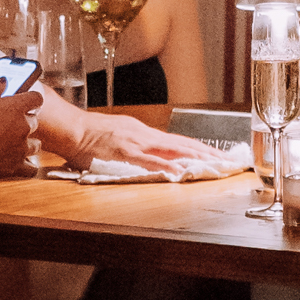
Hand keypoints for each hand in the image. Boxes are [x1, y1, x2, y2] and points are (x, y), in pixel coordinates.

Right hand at [0, 78, 39, 185]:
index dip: (30, 99)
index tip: (24, 101)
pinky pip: (32, 167)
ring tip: (10, 144)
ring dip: (26, 143)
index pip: (36, 98)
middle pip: (34, 121)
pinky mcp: (17, 166)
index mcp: (14, 107)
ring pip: (34, 144)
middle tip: (7, 125)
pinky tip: (18, 162)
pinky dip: (27, 165)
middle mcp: (23, 126)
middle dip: (24, 121)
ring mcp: (22, 147)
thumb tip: (3, 82)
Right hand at [84, 112, 223, 178]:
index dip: (199, 147)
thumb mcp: (119, 140)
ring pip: (172, 149)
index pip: (179, 141)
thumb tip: (150, 159)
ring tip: (212, 162)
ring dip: (193, 156)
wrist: (73, 129)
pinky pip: (149, 159)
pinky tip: (178, 171)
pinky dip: (165, 165)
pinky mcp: (125, 151)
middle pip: (182, 143)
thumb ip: (136, 150)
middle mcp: (145, 134)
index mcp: (144, 133)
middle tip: (226, 159)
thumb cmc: (92, 136)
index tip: (216, 154)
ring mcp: (136, 142)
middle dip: (205, 151)